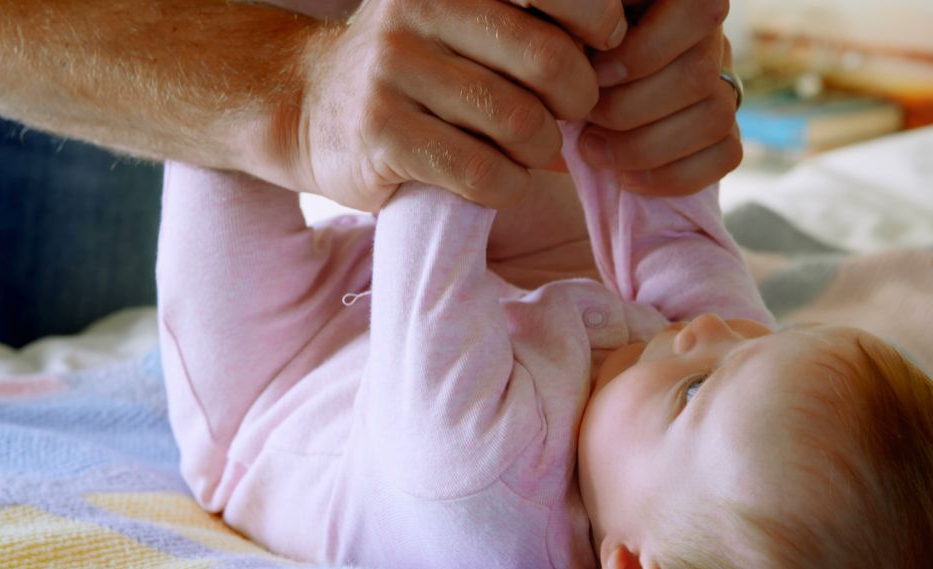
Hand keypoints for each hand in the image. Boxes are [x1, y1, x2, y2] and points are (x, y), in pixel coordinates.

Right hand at [272, 0, 604, 211]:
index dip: (600, 22)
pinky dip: (509, 186)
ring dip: (542, 150)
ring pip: (521, 124)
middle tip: (570, 111)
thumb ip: (530, 19)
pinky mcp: (381, 132)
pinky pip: (485, 173)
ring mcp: (394, 68)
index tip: (602, 47)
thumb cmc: (415, 62)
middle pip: (550, 61)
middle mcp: (420, 5)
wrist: (309, 104)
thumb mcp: (462, 14)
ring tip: (529, 148)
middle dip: (579, 100)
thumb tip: (622, 50)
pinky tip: (498, 180)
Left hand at [578, 0, 742, 195]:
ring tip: (593, 150)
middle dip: (631, 108)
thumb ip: (588, 35)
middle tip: (586, 120)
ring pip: (714, 117)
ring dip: (644, 147)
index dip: (644, 51)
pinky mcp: (726, 137)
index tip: (594, 75)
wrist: (569, 110)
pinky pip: (725, 156)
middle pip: (699, 74)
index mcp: (677, 6)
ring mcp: (723, 90)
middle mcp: (710, 42)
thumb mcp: (573, 41)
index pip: (698, 10)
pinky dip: (671, 176)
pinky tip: (627, 178)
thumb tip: (593, 44)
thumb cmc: (566, 67)